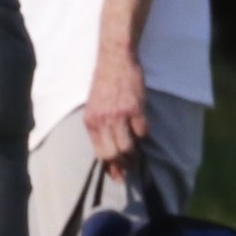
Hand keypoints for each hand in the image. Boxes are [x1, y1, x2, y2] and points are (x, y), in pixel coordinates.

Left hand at [84, 50, 150, 178]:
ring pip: (128, 146)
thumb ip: (100, 127)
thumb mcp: (95, 106)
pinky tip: (143, 129)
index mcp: (90, 121)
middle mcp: (103, 120)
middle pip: (114, 154)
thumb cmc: (105, 83)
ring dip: (135, 152)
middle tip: (131, 166)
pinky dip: (144, 134)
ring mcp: (119, 115)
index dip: (111, 167)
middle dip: (124, 164)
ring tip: (138, 152)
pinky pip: (143, 131)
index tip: (119, 176)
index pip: (100, 153)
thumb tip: (110, 152)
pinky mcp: (136, 109)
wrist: (115, 59)